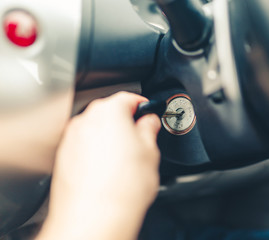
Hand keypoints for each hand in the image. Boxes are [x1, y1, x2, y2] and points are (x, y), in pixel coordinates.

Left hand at [37, 92, 160, 239]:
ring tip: (124, 159)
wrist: (94, 216)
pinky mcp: (64, 156)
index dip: (142, 104)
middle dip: (126, 121)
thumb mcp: (150, 151)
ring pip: (96, 129)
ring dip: (110, 136)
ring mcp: (72, 138)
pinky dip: (96, 150)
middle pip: (110, 111)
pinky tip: (108, 169)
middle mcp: (86, 120)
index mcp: (109, 112)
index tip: (148, 113)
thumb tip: (149, 122)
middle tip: (140, 138)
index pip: (128, 97)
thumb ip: (149, 129)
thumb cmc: (122, 187)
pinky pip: (84, 145)